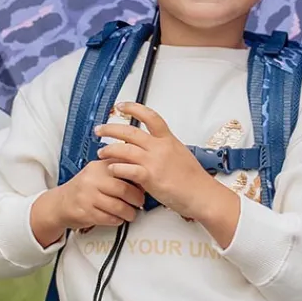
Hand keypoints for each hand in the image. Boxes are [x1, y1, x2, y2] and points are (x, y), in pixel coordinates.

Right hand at [30, 161, 144, 247]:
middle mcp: (92, 179)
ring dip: (129, 213)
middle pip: (124, 189)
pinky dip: (117, 220)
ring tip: (131, 214)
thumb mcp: (98, 173)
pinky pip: (108, 218)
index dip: (139, 179)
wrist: (60, 203)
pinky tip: (118, 218)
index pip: (125, 168)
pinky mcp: (85, 212)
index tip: (145, 185)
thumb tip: (144, 176)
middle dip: (137, 199)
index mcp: (99, 166)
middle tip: (140, 203)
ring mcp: (87, 196)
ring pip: (118, 206)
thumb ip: (117, 171)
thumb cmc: (85, 189)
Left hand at [95, 102, 219, 221]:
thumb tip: (154, 146)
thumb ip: (165, 148)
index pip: (150, 116)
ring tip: (101, 153)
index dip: (134, 108)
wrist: (201, 194)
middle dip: (110, 128)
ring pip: (124, 149)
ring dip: (108, 150)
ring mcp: (154, 161)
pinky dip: (116, 168)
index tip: (121, 106)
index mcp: (168, 139)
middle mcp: (159, 147)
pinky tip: (111, 169)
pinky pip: (127, 169)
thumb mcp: (180, 154)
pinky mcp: (150, 177)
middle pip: (130, 131)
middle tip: (99, 129)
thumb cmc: (193, 179)